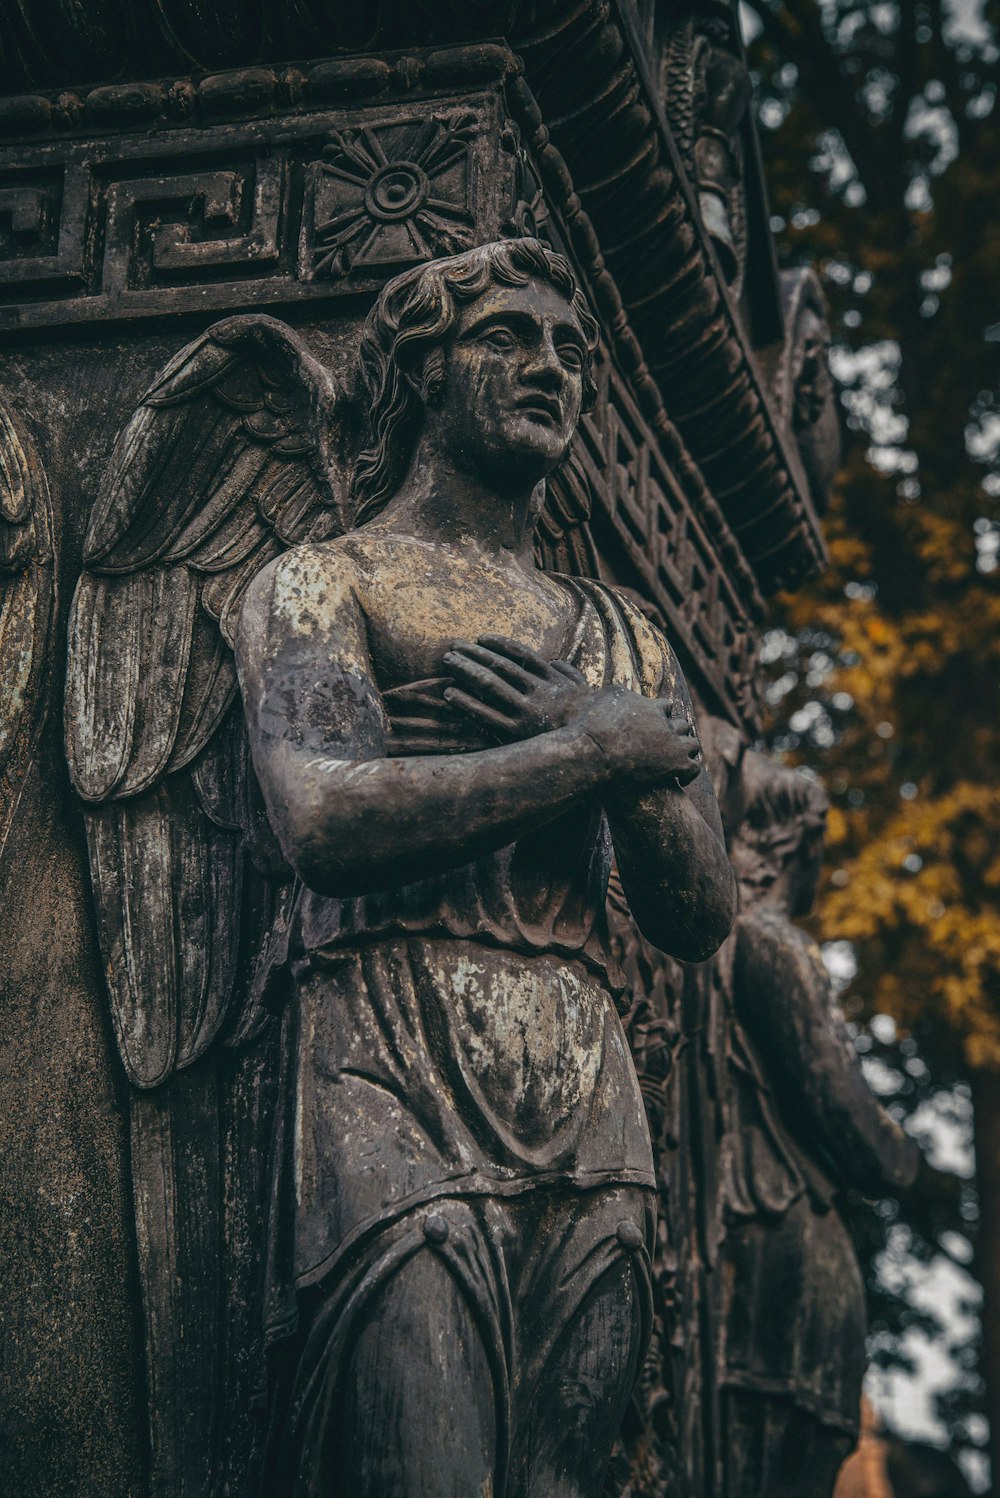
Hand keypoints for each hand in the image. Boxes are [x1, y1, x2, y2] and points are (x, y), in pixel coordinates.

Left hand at [442, 635, 701, 788]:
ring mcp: (526, 712)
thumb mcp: (585, 693)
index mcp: (553, 680)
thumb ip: (569, 674)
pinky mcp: (517, 734)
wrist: (602, 751)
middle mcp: (538, 692)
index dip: (499, 644)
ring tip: (447, 661)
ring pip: (489, 685)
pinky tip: (449, 692)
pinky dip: (466, 702)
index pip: (521, 654)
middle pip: (500, 665)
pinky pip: (485, 715)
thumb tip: (557, 662)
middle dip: (475, 655)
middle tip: (452, 647)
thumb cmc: (592, 724)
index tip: (480, 637)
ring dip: (466, 671)